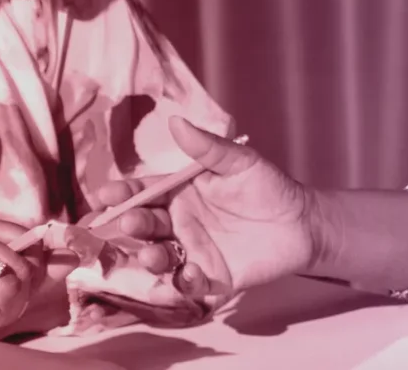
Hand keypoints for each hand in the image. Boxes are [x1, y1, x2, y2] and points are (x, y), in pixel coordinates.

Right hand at [91, 117, 320, 301]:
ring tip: (153, 255)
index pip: (144, 192)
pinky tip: (189, 274)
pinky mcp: (211, 280)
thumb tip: (175, 121)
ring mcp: (192, 252)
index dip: (124, 194)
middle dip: (133, 225)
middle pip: (146, 226)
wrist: (302, 222)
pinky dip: (184, 284)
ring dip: (151, 258)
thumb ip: (207, 148)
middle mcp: (179, 224)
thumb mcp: (239, 162)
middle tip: (128, 223)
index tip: (105, 195)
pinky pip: (190, 286)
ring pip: (161, 259)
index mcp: (180, 194)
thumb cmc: (268, 186)